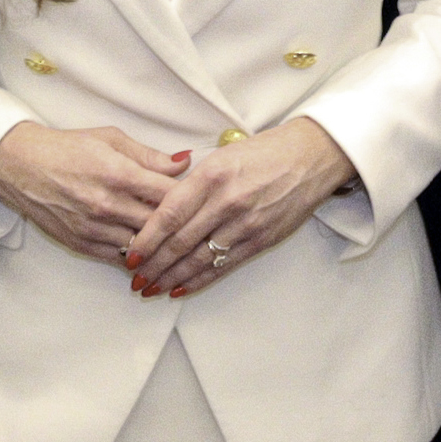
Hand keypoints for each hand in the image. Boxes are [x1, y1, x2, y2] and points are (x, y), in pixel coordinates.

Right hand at [0, 122, 189, 266]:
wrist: (22, 166)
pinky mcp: (81, 244)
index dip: (190, 198)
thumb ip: (150, 156)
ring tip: (178, 245)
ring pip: (143, 247)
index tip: (201, 199)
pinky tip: (150, 254)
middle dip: (180, 226)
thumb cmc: (67, 148)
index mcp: (119, 173)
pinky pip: (120, 259)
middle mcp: (108, 204)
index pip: (169, 194)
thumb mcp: (110, 139)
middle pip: (160, 224)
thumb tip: (184, 162)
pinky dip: (138, 258)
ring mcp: (94, 228)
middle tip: (197, 225)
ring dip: (161, 247)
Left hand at [125, 120, 356, 296]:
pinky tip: (182, 289)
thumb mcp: (221, 155)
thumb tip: (160, 208)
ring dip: (172, 278)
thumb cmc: (264, 152)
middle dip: (153, 265)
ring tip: (152, 288)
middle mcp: (227, 201)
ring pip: (199, 259)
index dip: (146, 239)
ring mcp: (245, 224)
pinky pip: (223, 266)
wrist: (311, 158)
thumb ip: (192, 182)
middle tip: (135, 279)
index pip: (169, 213)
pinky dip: (200, 280)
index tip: (129, 254)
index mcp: (212, 175)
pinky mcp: (261, 240)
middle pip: (180, 241)